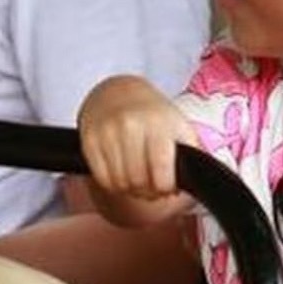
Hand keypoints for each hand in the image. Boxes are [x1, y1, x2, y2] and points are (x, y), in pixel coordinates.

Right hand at [78, 75, 197, 198]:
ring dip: (129, 189)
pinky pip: (102, 179)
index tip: (166, 187)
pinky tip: (121, 173)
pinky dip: (112, 184)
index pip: (161, 173)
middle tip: (152, 185)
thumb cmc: (154, 115)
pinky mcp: (89, 140)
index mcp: (158, 124)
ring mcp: (107, 132)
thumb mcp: (180, 127)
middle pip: (139, 182)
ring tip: (137, 178)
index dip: (165, 188)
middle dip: (147, 191)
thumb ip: (191, 154)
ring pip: (119, 183)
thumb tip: (193, 180)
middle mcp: (131, 126)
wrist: (119, 92)